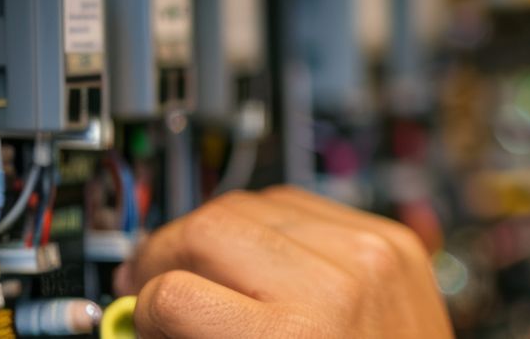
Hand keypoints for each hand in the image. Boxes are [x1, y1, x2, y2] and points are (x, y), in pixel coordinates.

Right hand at [116, 185, 451, 338]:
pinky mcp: (392, 238)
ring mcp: (369, 252)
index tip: (142, 321)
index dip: (145, 310)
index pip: (174, 294)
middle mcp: (334, 284)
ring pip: (253, 203)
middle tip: (152, 281)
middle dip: (168, 254)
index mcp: (291, 337)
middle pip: (209, 227)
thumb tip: (137, 319)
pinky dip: (272, 226)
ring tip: (204, 267)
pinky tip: (261, 256)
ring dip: (217, 233)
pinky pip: (305, 204)